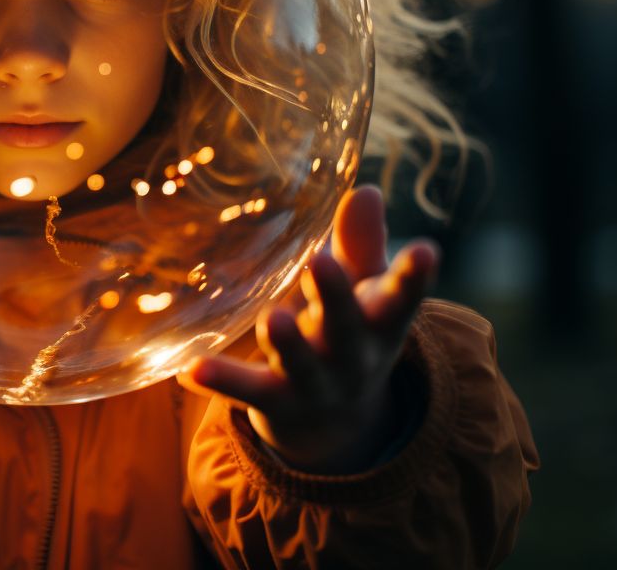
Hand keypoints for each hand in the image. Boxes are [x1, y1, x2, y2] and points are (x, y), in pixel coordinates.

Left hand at [187, 185, 437, 473]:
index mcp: (380, 325)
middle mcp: (352, 358)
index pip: (402, 298)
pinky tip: (188, 369)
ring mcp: (314, 385)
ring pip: (301, 364)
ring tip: (271, 319)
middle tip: (322, 262)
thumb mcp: (362, 292)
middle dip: (336, 297)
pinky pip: (246, 391)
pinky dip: (220, 380)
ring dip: (288, 343)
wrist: (334, 424)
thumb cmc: (348, 330)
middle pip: (347, 328)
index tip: (427, 250)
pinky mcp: (274, 402)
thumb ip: (361, 245)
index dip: (415, 276)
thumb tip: (364, 191)